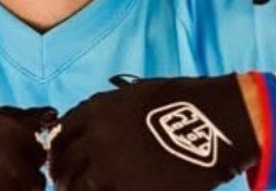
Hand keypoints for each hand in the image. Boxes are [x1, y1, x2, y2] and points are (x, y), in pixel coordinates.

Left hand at [49, 75, 259, 190]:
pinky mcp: (134, 190)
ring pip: (80, 189)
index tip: (61, 161)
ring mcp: (114, 168)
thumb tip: (90, 133)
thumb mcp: (136, 94)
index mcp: (97, 111)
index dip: (59, 151)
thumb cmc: (183, 101)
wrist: (216, 120)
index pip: (61, 134)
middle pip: (64, 165)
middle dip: (63, 177)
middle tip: (66, 185)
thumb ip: (108, 113)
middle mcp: (98, 139)